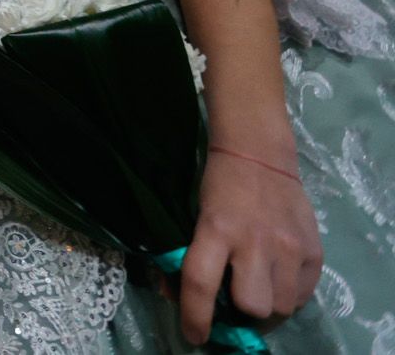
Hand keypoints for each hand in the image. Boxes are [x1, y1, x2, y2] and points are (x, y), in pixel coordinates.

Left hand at [179, 151, 320, 342]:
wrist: (260, 155)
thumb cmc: (219, 186)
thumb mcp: (194, 215)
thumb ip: (190, 255)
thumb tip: (176, 295)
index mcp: (216, 229)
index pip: (200, 283)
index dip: (195, 316)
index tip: (194, 336)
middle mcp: (255, 241)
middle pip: (252, 305)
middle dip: (241, 311)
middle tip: (235, 302)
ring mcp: (289, 247)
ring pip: (281, 307)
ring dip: (267, 307)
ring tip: (258, 290)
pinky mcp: (314, 251)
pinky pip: (303, 295)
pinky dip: (288, 296)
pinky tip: (278, 280)